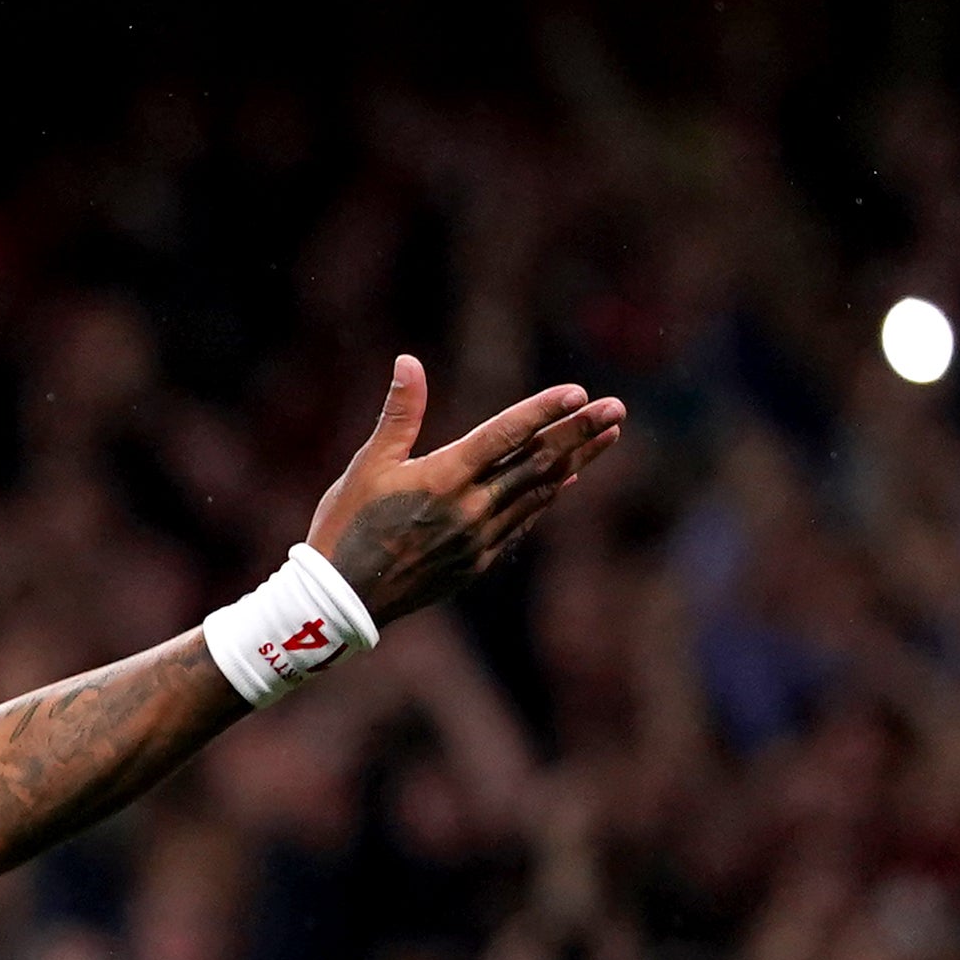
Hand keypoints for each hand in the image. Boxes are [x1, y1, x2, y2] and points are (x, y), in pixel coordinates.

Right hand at [306, 357, 625, 622]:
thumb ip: (399, 414)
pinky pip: (523, 521)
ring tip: (608, 436)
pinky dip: (547, 496)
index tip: (579, 392)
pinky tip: (566, 480)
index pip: (504, 436)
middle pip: (537, 463)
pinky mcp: (480, 561)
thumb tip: (409, 361)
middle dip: (580, 432)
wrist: (343, 598)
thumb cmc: (346, 524)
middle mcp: (470, 508)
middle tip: (616, 408)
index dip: (542, 411)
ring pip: (540, 492)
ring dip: (577, 461)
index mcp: (441, 479)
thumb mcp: (367, 464)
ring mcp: (480, 538)